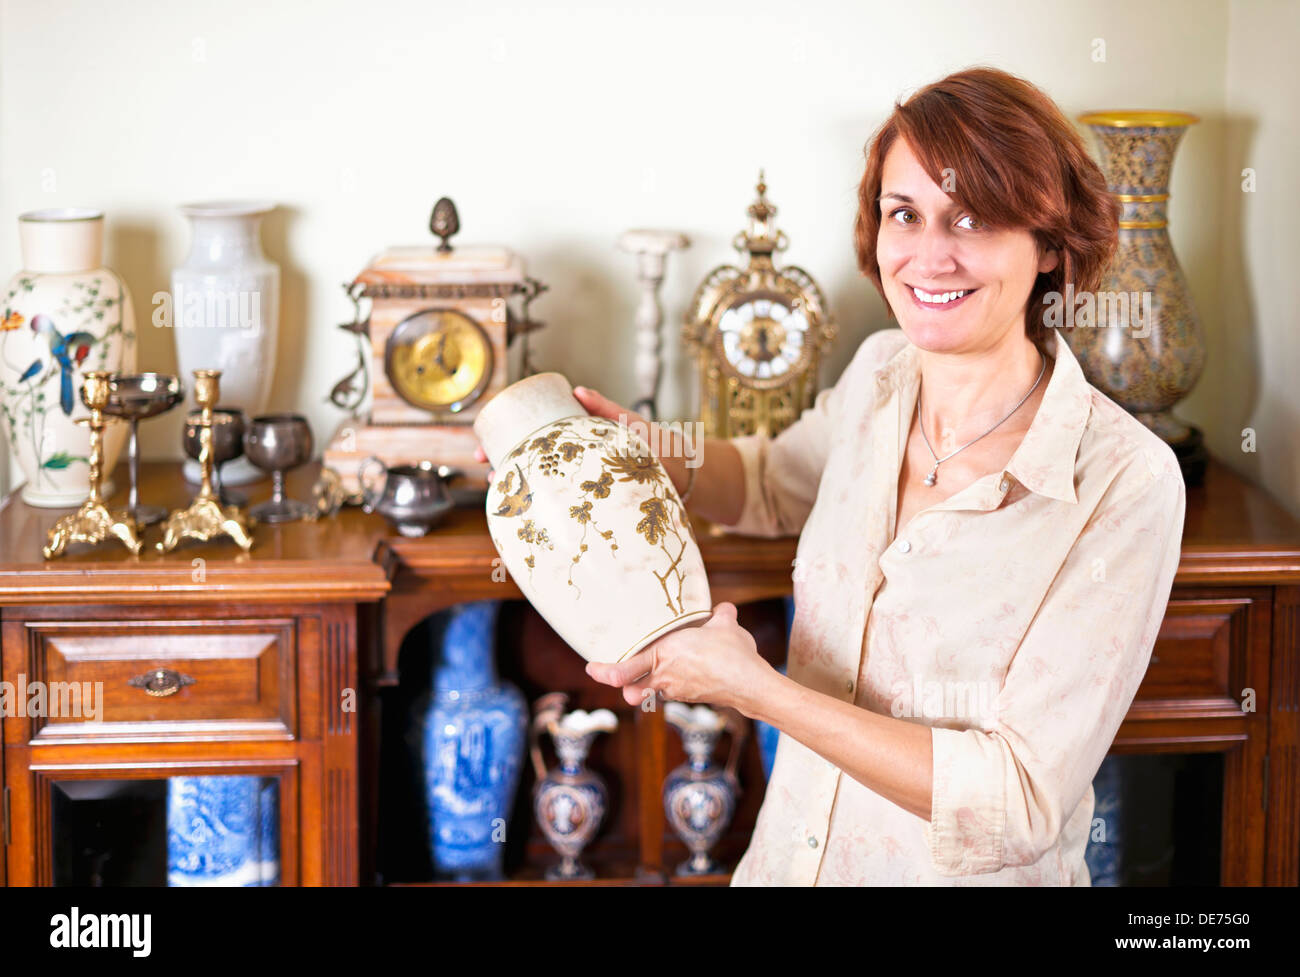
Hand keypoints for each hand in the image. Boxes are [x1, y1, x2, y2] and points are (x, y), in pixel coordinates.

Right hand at [473, 386, 684, 490]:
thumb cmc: (658, 446)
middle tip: (484, 467)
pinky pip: (561, 505)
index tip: (483, 443)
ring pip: (541, 484)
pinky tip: (525, 514)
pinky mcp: (592, 503)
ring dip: (518, 486)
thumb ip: (606, 410)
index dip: (506, 438)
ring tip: (500, 488)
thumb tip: (578, 389)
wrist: (685, 478)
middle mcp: (576, 461)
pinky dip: (541, 508)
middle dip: (503, 463)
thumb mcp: (631, 425)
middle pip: (530, 460)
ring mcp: (582, 483)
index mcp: (579, 438)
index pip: (535, 435)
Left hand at [585, 601, 775, 715]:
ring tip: (644, 676)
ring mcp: (676, 690)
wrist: (750, 684)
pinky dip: (668, 687)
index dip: (604, 672)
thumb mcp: (725, 625)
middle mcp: (664, 675)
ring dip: (644, 687)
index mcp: (665, 653)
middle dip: (619, 684)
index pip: (624, 670)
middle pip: (629, 690)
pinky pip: (669, 693)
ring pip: (649, 693)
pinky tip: (680, 676)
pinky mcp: (689, 698)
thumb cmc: (734, 653)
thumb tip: (724, 608)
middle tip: (609, 674)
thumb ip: (719, 615)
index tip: (592, 667)